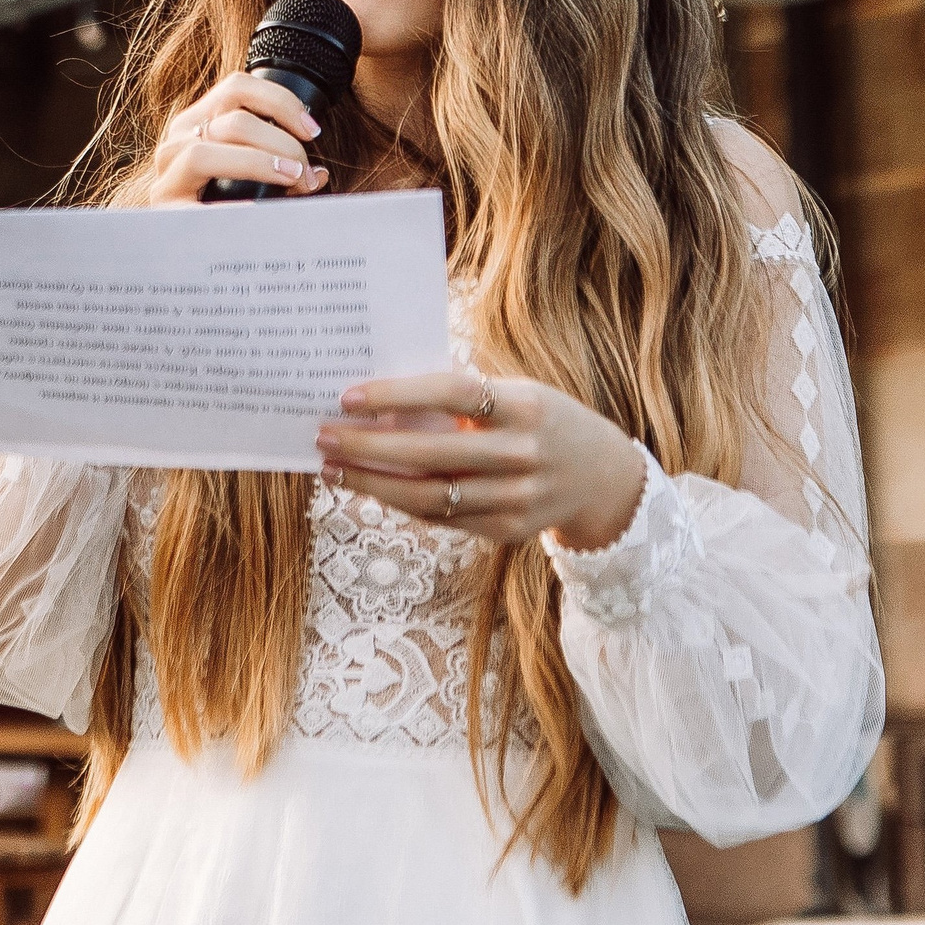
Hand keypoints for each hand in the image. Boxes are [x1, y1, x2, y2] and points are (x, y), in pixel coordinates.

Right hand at [144, 71, 330, 205]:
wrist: (180, 253)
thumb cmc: (220, 205)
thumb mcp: (248, 175)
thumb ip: (282, 169)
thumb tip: (318, 174)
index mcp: (197, 123)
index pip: (237, 87)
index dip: (281, 101)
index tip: (312, 130)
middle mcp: (177, 142)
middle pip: (232, 121)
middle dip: (281, 143)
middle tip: (305, 172)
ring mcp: (166, 176)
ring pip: (204, 153)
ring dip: (258, 163)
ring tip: (291, 181)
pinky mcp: (165, 211)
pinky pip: (195, 202)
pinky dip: (231, 207)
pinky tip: (257, 211)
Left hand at [315, 370, 647, 550]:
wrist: (601, 476)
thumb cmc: (539, 420)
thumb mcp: (514, 394)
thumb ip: (459, 399)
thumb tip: (379, 399)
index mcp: (525, 406)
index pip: (452, 394)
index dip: (397, 394)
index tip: (348, 396)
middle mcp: (523, 454)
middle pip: (431, 453)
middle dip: (368, 445)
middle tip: (323, 435)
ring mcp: (517, 498)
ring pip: (429, 495)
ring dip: (372, 482)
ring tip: (333, 466)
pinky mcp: (508, 530)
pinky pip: (441, 518)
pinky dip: (399, 503)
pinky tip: (369, 487)